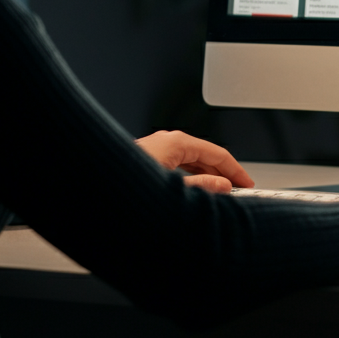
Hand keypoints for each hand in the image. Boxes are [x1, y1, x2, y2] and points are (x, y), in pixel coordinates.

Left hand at [135, 130, 253, 193]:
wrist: (92, 190)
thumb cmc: (127, 186)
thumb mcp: (175, 190)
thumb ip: (203, 186)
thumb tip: (223, 186)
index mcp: (176, 142)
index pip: (217, 153)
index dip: (235, 170)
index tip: (247, 184)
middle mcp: (166, 142)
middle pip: (204, 155)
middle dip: (222, 174)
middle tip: (236, 192)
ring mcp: (155, 149)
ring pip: (190, 162)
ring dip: (205, 177)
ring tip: (217, 196)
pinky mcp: (146, 160)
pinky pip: (176, 167)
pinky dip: (190, 178)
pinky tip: (193, 192)